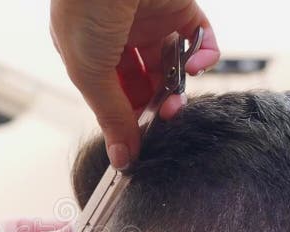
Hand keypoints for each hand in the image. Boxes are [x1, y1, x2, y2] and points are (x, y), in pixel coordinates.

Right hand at [50, 0, 219, 168]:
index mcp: (88, 53)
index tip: (139, 146)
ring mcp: (150, 22)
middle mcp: (119, 39)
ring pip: (173, 66)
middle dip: (157, 105)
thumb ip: (111, 115)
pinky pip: (200, 37)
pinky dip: (204, 54)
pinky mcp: (180, 6)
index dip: (126, 119)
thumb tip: (122, 158)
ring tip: (179, 97)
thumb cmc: (85, 10)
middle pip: (145, 84)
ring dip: (179, 85)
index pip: (112, 96)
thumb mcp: (90, 71)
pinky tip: (196, 65)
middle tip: (166, 118)